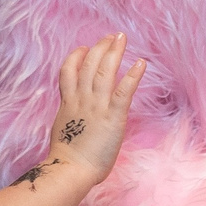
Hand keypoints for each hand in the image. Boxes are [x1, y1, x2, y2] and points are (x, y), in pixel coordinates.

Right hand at [44, 33, 145, 179]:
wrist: (71, 170)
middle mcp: (82, 100)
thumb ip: (71, 118)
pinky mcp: (113, 117)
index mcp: (68, 103)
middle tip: (111, 36)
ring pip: (104, 72)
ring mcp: (97, 106)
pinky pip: (124, 91)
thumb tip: (74, 117)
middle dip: (100, 47)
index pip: (68, 72)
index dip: (76, 57)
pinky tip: (141, 63)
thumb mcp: (63, 130)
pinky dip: (132, 75)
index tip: (84, 48)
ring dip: (114, 53)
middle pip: (89, 65)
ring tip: (121, 38)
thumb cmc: (67, 159)